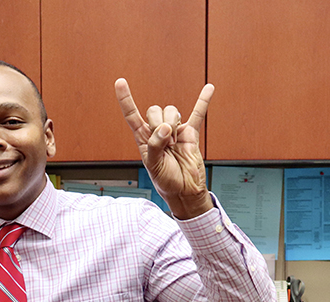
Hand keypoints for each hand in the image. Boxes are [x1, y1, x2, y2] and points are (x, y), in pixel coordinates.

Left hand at [115, 78, 214, 219]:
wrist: (184, 190)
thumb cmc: (166, 180)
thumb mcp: (153, 165)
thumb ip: (155, 145)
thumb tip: (166, 127)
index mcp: (143, 138)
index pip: (132, 115)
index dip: (125, 99)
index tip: (120, 83)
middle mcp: (158, 132)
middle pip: (154, 110)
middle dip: (158, 123)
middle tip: (164, 142)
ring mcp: (175, 131)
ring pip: (172, 111)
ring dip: (172, 124)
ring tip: (174, 143)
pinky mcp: (191, 134)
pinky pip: (198, 114)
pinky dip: (203, 101)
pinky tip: (209, 88)